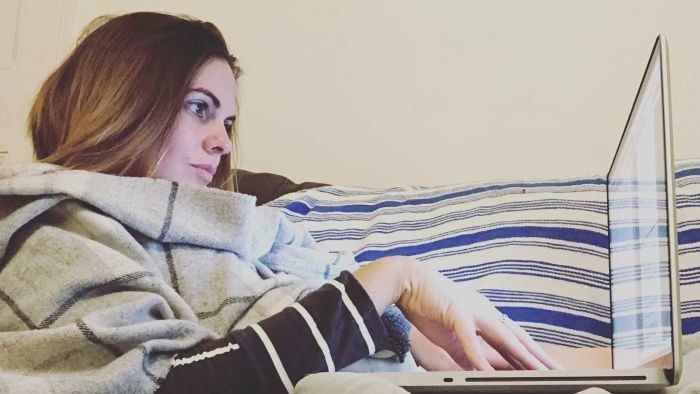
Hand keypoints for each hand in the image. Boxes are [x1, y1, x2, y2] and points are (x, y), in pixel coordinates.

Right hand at [353, 256, 562, 370]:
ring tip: (539, 373)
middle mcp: (485, 311)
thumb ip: (466, 353)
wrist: (407, 280)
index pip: (514, 339)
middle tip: (560, 372)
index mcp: (486, 315)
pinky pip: (470, 339)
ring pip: (505, 337)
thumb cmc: (427, 306)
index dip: (532, 355)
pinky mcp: (456, 313)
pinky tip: (485, 371)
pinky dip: (479, 356)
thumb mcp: (451, 336)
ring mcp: (473, 310)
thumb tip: (478, 371)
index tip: (549, 368)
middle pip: (518, 338)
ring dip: (523, 356)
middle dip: (539, 357)